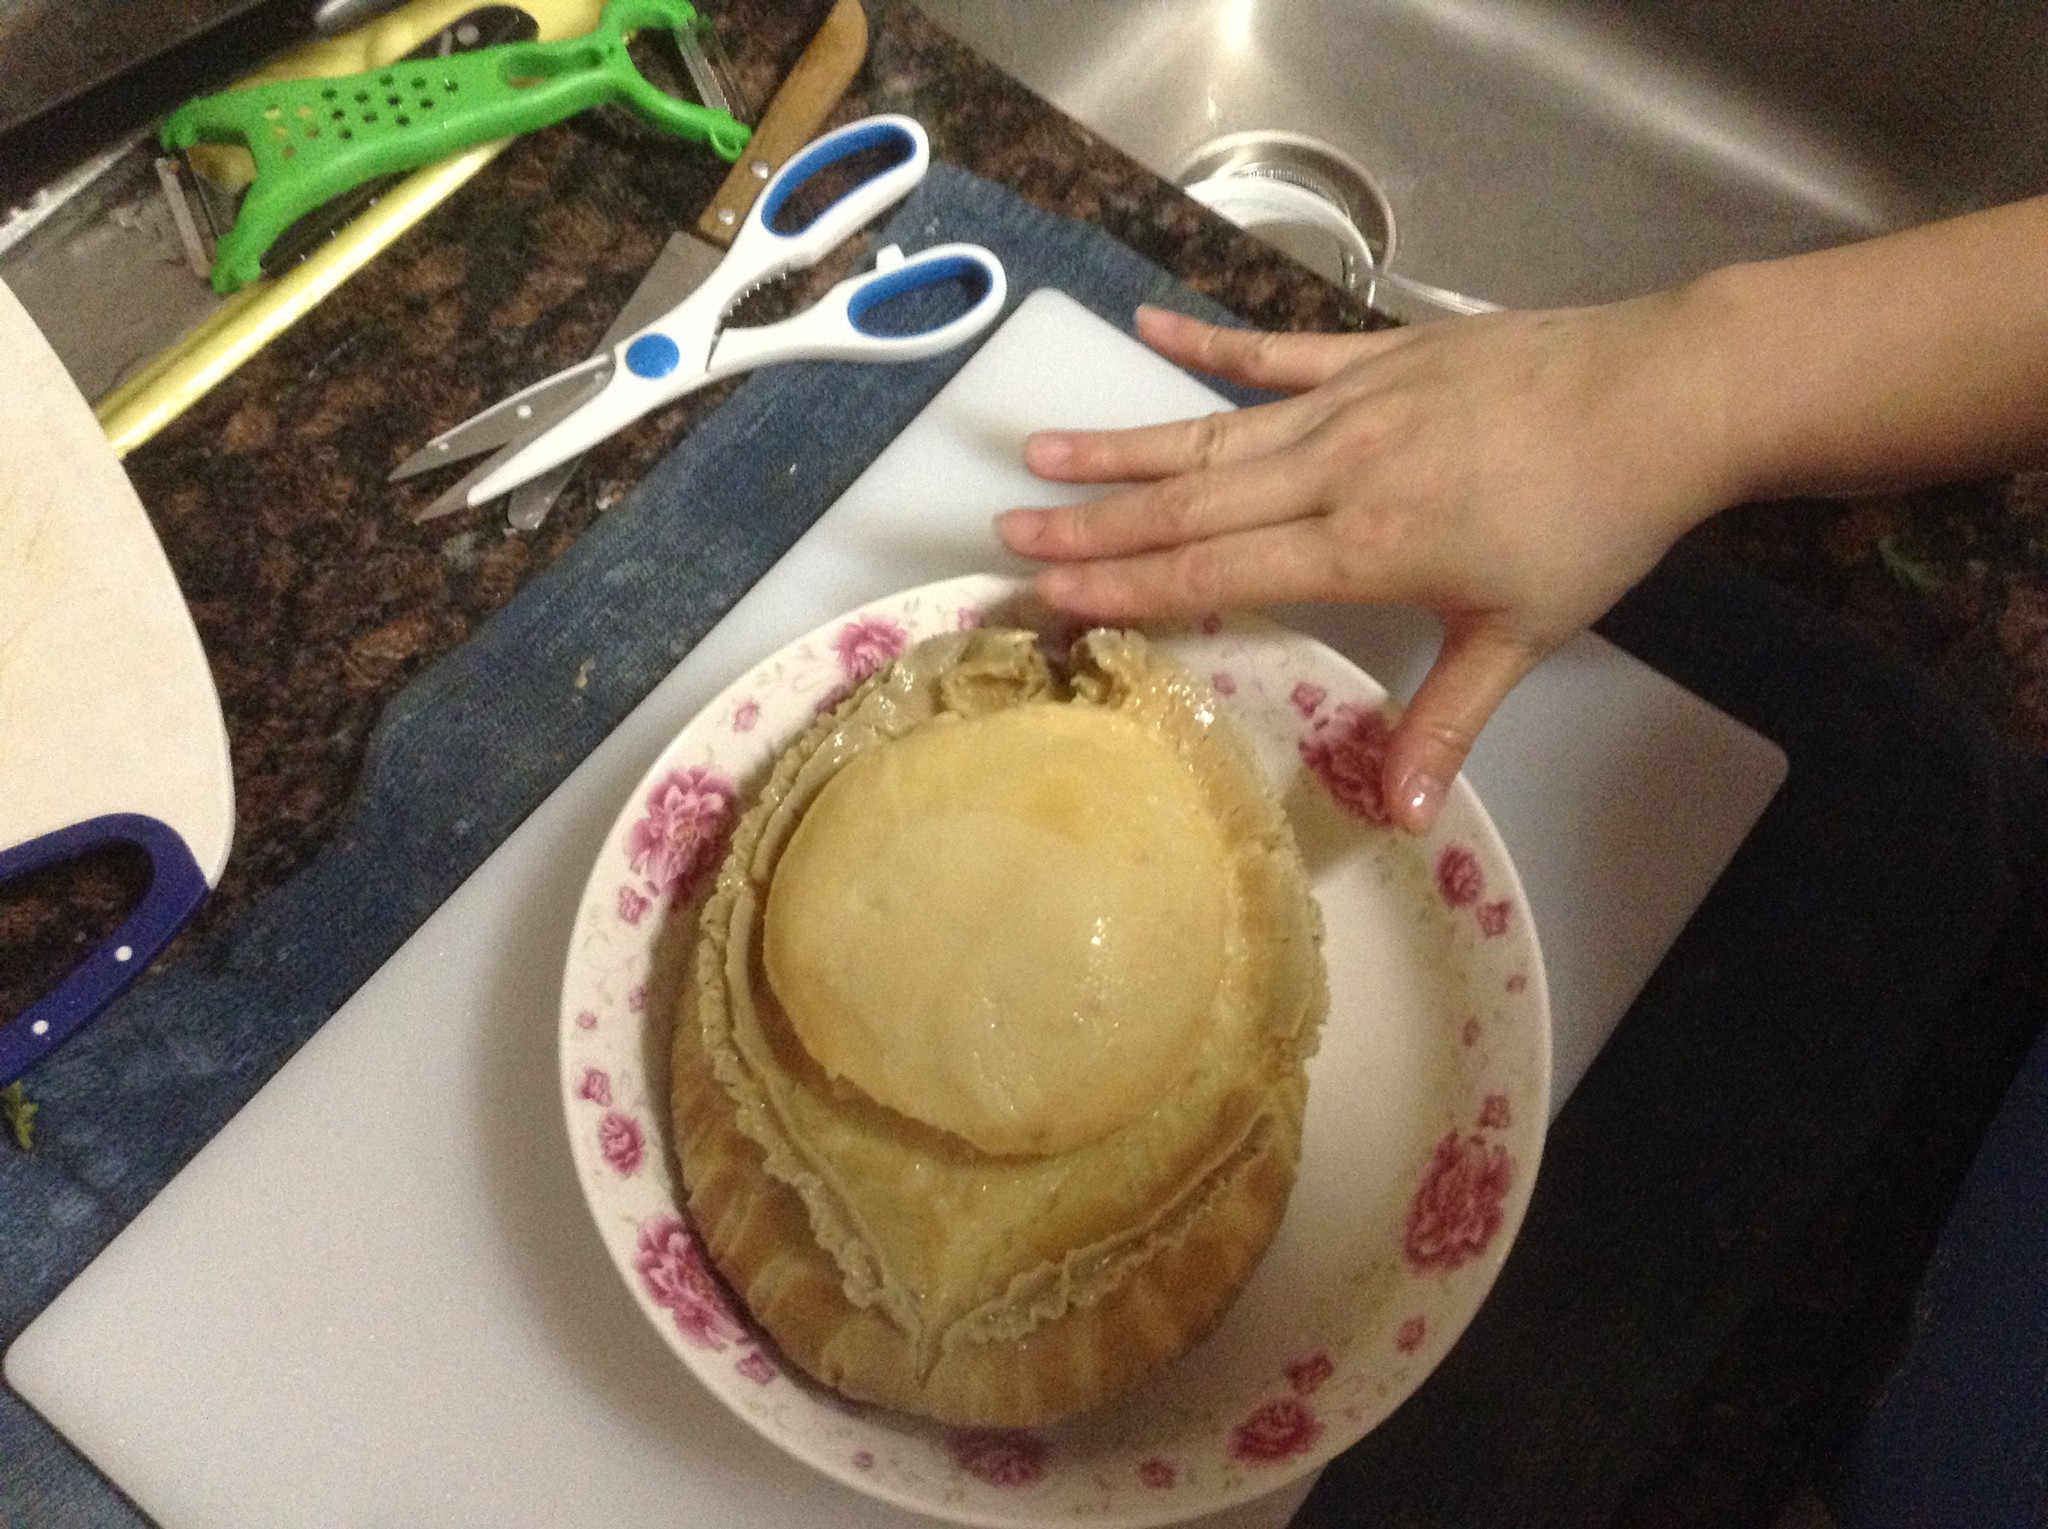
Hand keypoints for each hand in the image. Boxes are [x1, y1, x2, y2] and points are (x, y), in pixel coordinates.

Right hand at [996, 298, 1738, 831]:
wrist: (1666, 396)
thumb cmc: (1595, 523)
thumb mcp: (1522, 635)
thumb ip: (1447, 721)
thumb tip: (1405, 818)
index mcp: (1365, 544)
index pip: (1220, 568)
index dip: (1130, 586)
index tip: (1052, 596)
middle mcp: (1337, 468)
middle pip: (1193, 500)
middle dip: (1096, 524)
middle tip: (1008, 535)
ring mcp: (1351, 402)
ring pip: (1214, 428)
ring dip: (1125, 446)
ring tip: (1041, 452)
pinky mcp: (1377, 354)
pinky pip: (1276, 349)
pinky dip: (1211, 340)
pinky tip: (1151, 327)